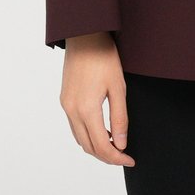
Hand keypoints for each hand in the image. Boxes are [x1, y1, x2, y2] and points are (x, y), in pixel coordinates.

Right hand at [59, 32, 135, 166]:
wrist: (85, 35)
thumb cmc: (104, 57)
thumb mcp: (118, 87)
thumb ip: (119, 118)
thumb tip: (121, 144)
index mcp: (86, 109)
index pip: (101, 146)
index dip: (117, 158)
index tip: (130, 160)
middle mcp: (72, 110)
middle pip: (88, 147)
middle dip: (107, 156)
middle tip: (125, 155)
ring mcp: (65, 105)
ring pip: (80, 138)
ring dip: (96, 146)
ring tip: (115, 144)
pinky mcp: (64, 99)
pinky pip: (74, 126)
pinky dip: (87, 134)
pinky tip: (101, 129)